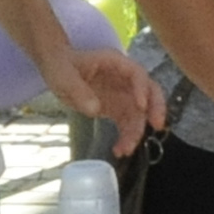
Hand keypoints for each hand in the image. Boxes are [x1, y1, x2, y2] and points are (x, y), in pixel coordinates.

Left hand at [37, 47, 165, 158]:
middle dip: (155, 109)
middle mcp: (125, 79)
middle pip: (150, 92)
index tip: (141, 106)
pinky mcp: (117, 108)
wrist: (57, 69)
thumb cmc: (61, 66)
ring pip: (140, 113)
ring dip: (137, 132)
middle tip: (157, 126)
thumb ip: (78, 90)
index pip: (136, 73)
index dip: (142, 88)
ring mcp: (123, 94)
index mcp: (115, 63)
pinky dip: (127, 137)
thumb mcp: (63, 75)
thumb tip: (95, 109)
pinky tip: (119, 150)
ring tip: (125, 150)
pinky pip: (128, 124)